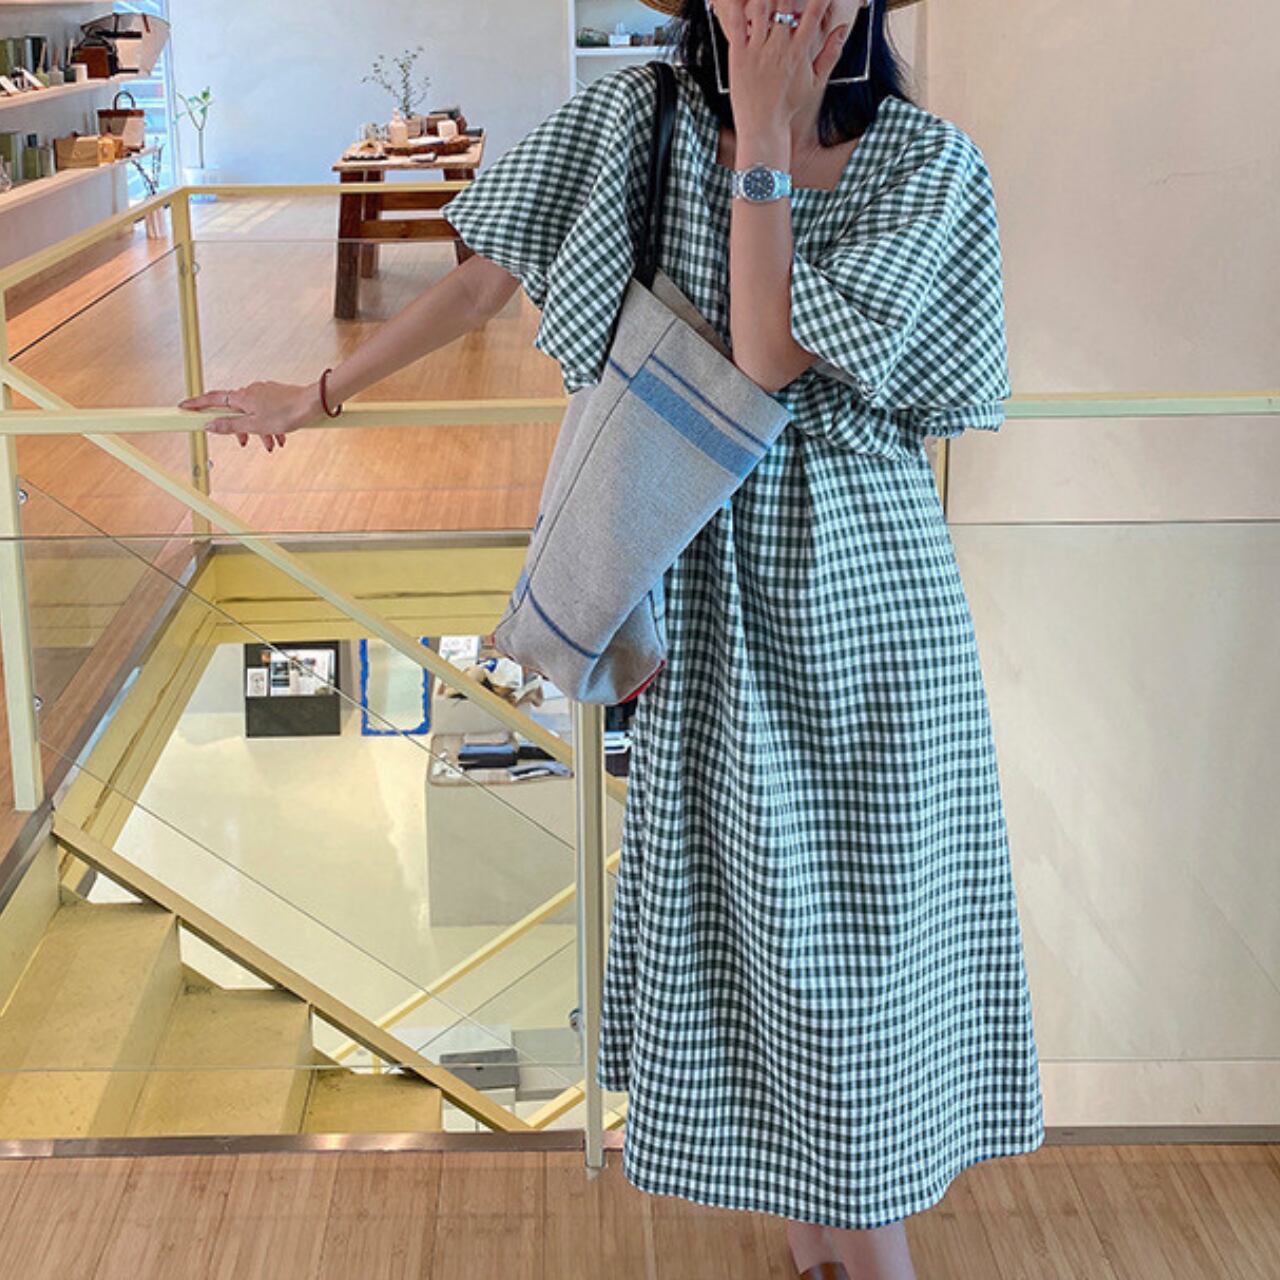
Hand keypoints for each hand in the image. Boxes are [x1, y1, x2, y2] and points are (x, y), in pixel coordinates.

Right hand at [177, 379, 322, 451]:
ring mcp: (264, 392)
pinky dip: (269, 425)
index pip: (212, 400)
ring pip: (254, 414)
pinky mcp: (276, 396)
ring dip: (260, 431)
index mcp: (242, 397)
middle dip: (240, 429)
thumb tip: (210, 425)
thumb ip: (231, 426)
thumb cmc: (287, 413)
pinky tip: (280, 438)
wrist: (313, 403)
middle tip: (245, 444)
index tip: (183, 407)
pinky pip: (266, 412)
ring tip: (272, 445)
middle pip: (235, 411)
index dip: (196, 405)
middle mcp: (250, 391)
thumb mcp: (255, 426)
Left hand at [710, 0, 851, 137]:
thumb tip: (842, 28)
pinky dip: (737, 5)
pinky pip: (736, 24)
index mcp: (799, 51)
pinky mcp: (738, 54)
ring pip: (761, 7)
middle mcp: (779, 47)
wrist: (762, 126)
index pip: (814, 14)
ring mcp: (757, 50)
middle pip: (785, 3)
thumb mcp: (815, 82)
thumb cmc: (788, 105)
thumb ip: (831, 53)